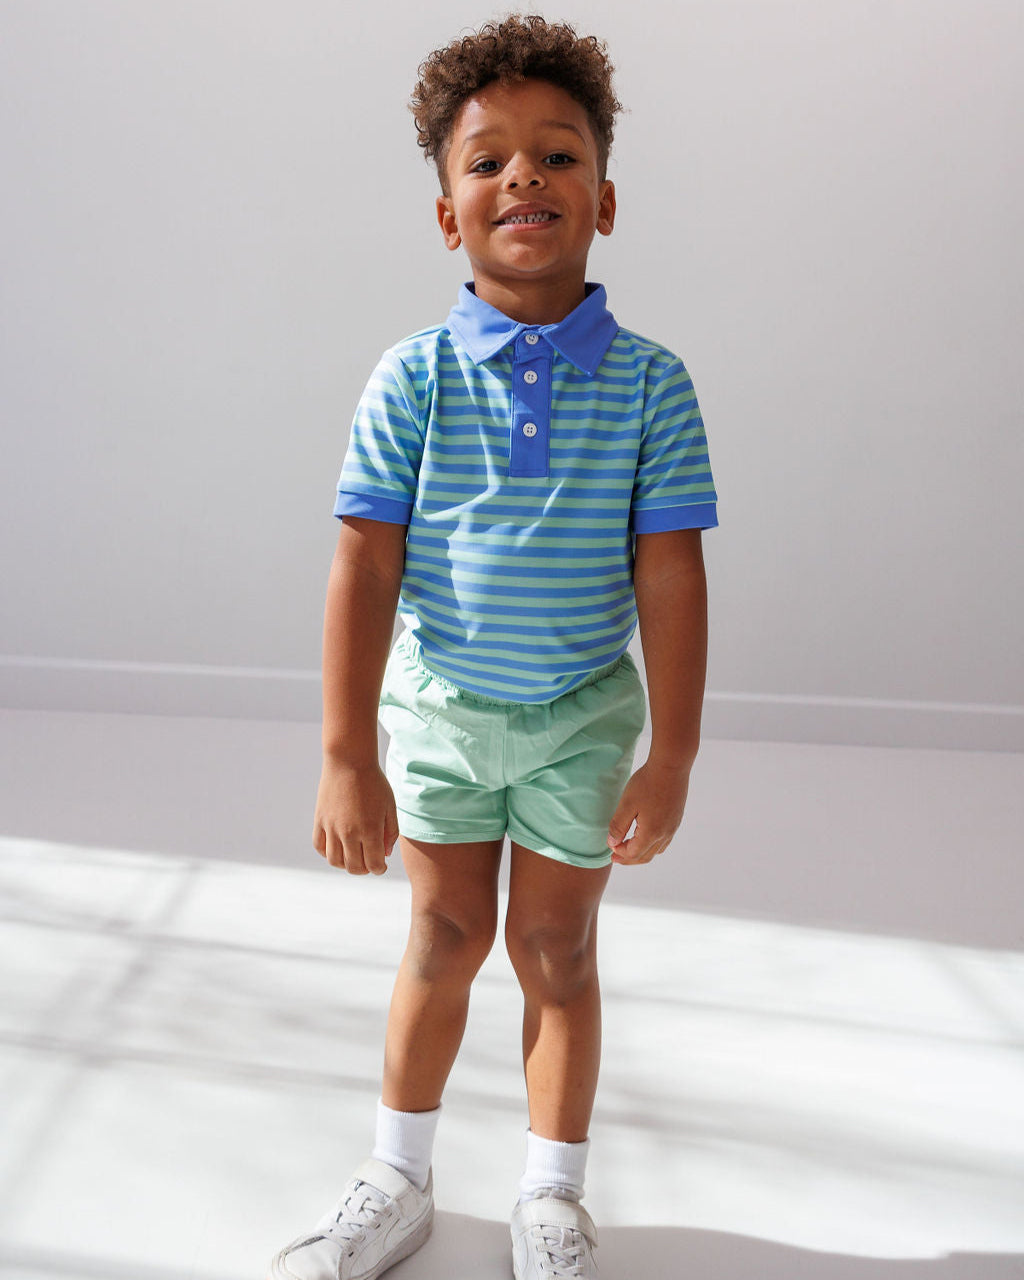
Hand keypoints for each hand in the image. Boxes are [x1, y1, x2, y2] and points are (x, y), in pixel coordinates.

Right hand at [312, 757, 399, 874]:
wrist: (349, 761)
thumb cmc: (374, 783)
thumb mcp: (390, 807)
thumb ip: (390, 833)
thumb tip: (385, 854)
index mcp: (370, 830)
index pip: (373, 865)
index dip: (379, 869)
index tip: (381, 865)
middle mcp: (349, 833)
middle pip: (354, 867)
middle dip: (364, 869)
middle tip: (369, 862)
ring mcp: (332, 827)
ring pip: (335, 861)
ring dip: (345, 865)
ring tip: (353, 857)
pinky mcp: (320, 820)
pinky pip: (319, 847)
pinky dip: (328, 853)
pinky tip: (338, 847)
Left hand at [607, 759, 690, 864]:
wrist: (671, 766)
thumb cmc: (647, 783)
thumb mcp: (626, 804)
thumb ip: (618, 826)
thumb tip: (612, 843)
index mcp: (651, 833)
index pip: (633, 853)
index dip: (620, 854)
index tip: (610, 848)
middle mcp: (665, 834)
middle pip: (646, 856)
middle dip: (629, 859)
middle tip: (616, 858)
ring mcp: (673, 827)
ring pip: (657, 850)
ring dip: (642, 854)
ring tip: (630, 850)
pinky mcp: (676, 819)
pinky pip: (664, 841)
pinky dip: (652, 846)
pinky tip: (646, 838)